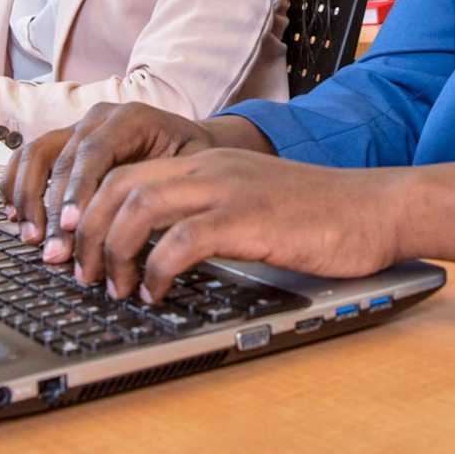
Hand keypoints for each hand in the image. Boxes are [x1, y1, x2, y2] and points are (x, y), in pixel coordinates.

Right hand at [0, 102, 222, 256]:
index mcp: (132, 118)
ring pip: (37, 154)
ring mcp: (78, 128)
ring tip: (31, 238)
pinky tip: (15, 215)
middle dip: (52, 207)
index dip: (79, 189)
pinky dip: (17, 184)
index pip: (95, 150)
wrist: (189, 142)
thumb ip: (169, 188)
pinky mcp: (64, 144)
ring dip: (28, 197)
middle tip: (54, 252)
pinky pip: (29, 157)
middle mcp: (99, 118)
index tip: (71, 225)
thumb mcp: (195, 166)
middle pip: (64, 158)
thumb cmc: (193, 157)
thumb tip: (144, 227)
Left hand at [69, 150, 403, 302]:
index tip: (80, 252)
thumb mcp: (248, 201)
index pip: (123, 173)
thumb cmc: (317, 215)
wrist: (374, 209)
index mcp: (204, 160)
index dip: (89, 213)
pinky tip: (157, 294)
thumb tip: (155, 247)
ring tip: (116, 288)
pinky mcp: (248, 218)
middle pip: (117, 187)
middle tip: (83, 274)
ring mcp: (228, 188)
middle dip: (87, 234)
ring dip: (114, 252)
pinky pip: (181, 241)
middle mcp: (208, 166)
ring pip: (138, 207)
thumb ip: (204, 211)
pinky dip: (157, 271)